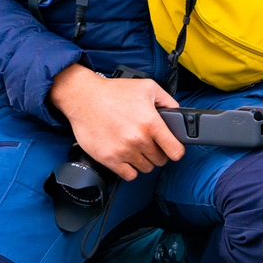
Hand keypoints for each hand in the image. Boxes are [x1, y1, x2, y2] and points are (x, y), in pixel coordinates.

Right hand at [46, 64, 185, 179]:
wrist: (84, 97)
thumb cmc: (114, 92)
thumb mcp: (148, 87)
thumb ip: (168, 101)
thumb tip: (178, 115)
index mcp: (151, 123)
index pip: (175, 151)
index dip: (176, 151)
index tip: (173, 150)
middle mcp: (138, 139)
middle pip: (160, 160)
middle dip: (158, 153)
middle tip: (150, 144)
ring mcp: (123, 151)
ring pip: (145, 168)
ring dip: (143, 160)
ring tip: (136, 148)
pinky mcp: (108, 159)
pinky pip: (129, 175)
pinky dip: (130, 169)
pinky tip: (127, 157)